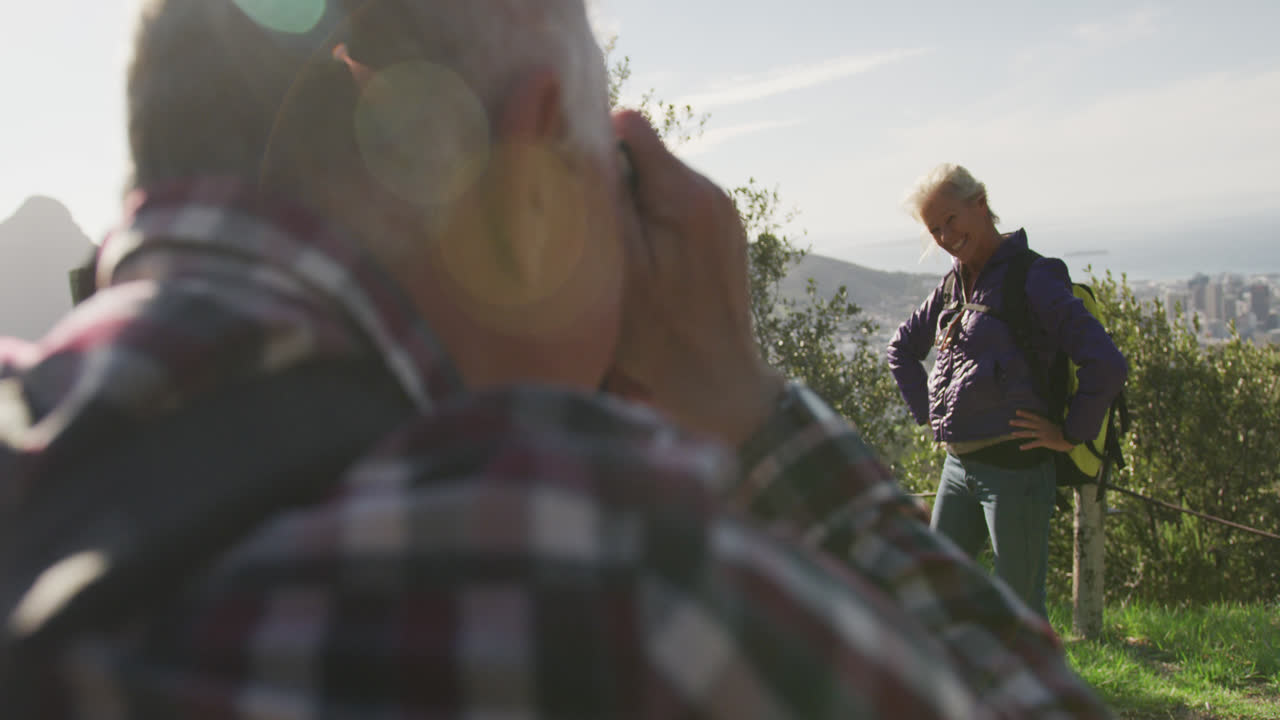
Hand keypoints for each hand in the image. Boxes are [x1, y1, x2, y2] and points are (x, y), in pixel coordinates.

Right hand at [605, 110, 782, 445]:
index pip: (631, 128)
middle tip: (596, 236)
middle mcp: (713, 194)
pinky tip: (647, 271)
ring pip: (660, 187)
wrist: (718, 387)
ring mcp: (726, 216)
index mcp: (684, 195)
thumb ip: (602, 202)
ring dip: (634, 211)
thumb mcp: (614, 269)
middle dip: (615, 186)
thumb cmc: (657, 338)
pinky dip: (655, 230)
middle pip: (645, 158)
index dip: (594, 149)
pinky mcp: (728, 238)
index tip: (575, 188)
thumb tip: (584, 146)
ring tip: (621, 259)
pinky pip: (679, 213)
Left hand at [1009, 410, 1074, 452]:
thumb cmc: (1063, 433)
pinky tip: (1021, 447)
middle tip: (1010, 421)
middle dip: (1019, 422)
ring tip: (1012, 434)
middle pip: (1029, 423)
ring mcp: (1044, 434)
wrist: (1070, 438)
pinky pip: (1034, 443)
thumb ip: (1046, 426)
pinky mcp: (1045, 441)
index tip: (1017, 411)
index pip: (1033, 416)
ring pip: (1029, 433)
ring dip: (1020, 433)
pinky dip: (1027, 446)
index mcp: (1045, 422)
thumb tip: (1039, 426)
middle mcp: (1043, 427)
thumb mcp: (1053, 426)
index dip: (1025, 414)